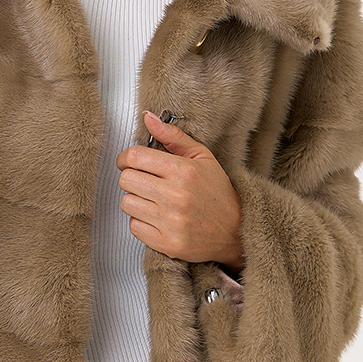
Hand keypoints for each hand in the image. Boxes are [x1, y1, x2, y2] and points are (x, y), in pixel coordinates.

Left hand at [115, 112, 244, 268]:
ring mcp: (170, 221)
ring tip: (153, 200)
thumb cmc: (218, 192)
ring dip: (136, 200)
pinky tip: (157, 217)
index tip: (128, 162)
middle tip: (145, 181)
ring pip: (127, 203)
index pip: (134, 157)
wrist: (237, 230)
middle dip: (132, 178)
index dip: (125, 158)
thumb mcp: (202, 157)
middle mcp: (175, 196)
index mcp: (182, 171)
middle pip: (126, 180)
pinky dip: (141, 221)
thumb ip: (173, 136)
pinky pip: (134, 227)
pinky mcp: (166, 243)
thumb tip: (148, 117)